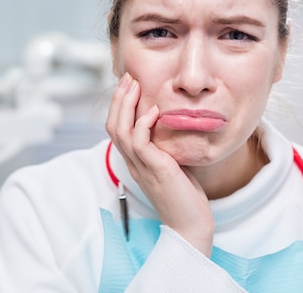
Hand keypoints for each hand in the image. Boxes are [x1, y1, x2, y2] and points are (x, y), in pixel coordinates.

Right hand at [105, 73, 213, 256]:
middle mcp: (132, 162)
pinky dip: (143, 122)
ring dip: (126, 104)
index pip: (116, 128)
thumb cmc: (184, 196)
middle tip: (129, 77)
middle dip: (119, 98)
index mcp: (134, 160)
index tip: (130, 84)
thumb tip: (171, 123)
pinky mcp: (155, 169)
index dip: (119, 105)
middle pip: (112, 125)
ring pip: (120, 130)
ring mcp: (141, 166)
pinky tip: (154, 110)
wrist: (190, 225)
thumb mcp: (172, 163)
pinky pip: (139, 142)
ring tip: (135, 85)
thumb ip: (165, 145)